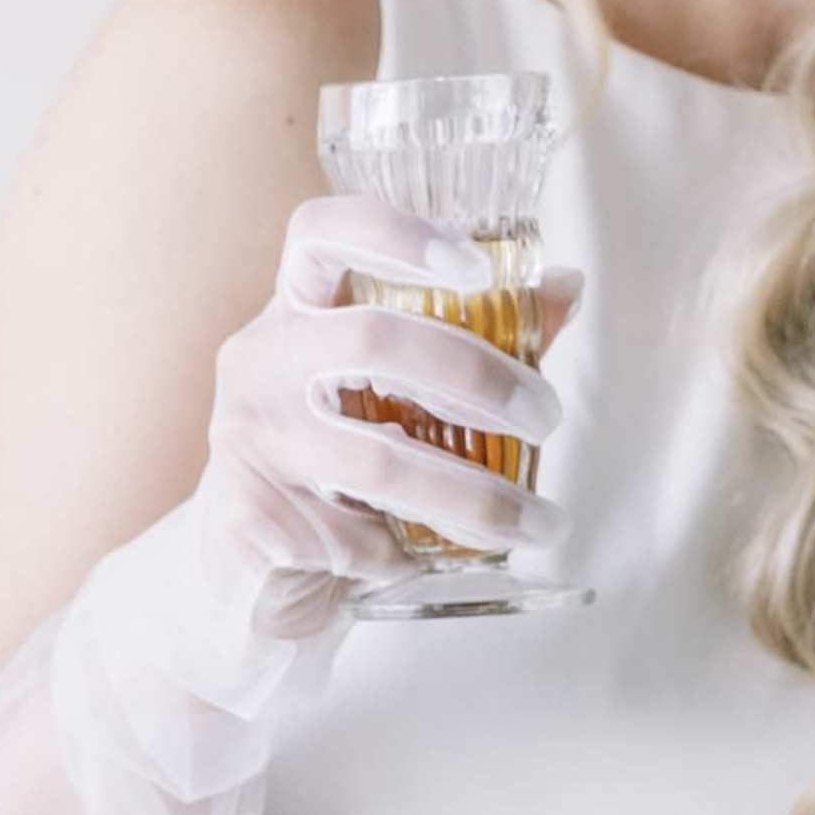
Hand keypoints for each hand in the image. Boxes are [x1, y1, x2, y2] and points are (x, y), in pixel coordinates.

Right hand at [207, 198, 577, 611]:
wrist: (250, 580)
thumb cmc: (337, 472)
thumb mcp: (400, 400)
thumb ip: (481, 339)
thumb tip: (566, 286)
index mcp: (297, 312)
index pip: (321, 234)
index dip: (394, 235)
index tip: (475, 268)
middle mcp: (262, 360)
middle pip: (371, 340)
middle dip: (478, 379)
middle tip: (546, 417)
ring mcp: (248, 437)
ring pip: (378, 458)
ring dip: (477, 495)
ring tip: (541, 522)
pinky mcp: (248, 516)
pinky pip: (359, 535)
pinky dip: (412, 553)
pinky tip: (440, 559)